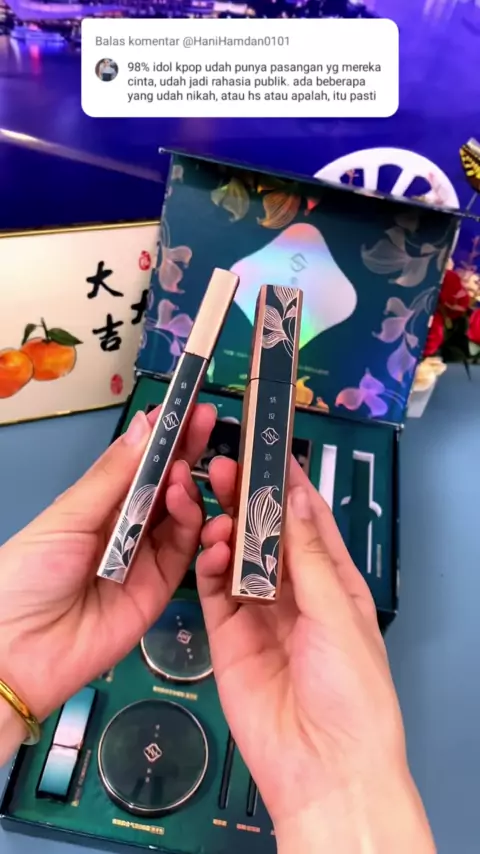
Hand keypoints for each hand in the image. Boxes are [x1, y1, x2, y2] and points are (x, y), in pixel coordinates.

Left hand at [0, 403, 214, 760]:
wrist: (20, 652)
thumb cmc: (28, 574)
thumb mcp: (68, 517)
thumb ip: (114, 475)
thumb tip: (145, 424)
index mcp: (98, 505)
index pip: (138, 464)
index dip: (162, 436)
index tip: (186, 406)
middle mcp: (126, 528)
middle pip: (165, 485)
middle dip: (186, 451)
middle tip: (207, 420)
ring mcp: (146, 558)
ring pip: (181, 514)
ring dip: (187, 486)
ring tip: (184, 467)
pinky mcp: (162, 588)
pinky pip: (186, 551)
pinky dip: (193, 524)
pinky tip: (187, 500)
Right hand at [197, 457, 435, 853]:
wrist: (321, 767)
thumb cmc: (352, 690)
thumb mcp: (337, 613)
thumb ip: (309, 556)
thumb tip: (295, 498)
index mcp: (335, 584)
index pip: (309, 523)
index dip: (290, 487)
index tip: (270, 451)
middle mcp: (297, 595)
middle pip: (267, 536)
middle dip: (249, 500)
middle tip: (227, 466)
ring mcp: (259, 615)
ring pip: (236, 557)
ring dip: (224, 526)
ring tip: (211, 497)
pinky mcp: (228, 637)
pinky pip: (213, 592)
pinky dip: (207, 565)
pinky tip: (207, 547)